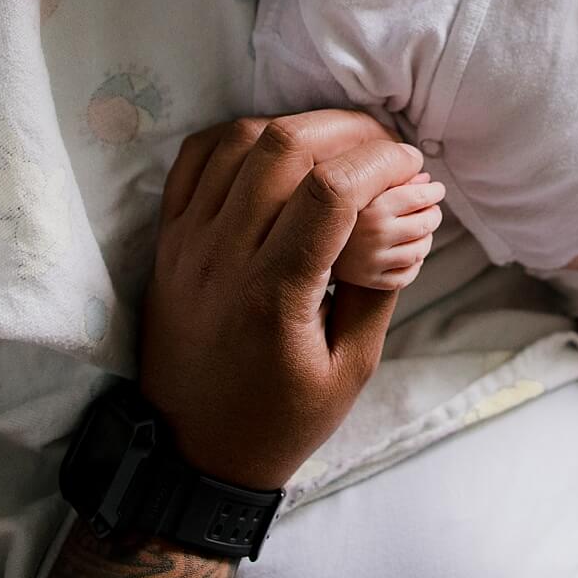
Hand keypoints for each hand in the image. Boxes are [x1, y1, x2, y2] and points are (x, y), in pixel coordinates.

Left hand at [142, 112, 424, 490]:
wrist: (189, 452)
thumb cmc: (278, 420)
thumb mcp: (350, 370)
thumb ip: (380, 287)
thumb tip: (410, 213)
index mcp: (274, 296)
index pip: (329, 193)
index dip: (379, 163)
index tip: (410, 167)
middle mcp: (222, 257)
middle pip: (282, 147)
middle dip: (346, 130)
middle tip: (381, 146)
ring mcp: (187, 242)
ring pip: (237, 140)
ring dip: (296, 125)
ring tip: (337, 143)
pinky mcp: (168, 239)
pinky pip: (195, 158)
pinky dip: (238, 136)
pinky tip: (276, 147)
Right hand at [333, 171, 445, 288]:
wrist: (306, 242)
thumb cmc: (335, 208)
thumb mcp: (360, 186)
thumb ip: (391, 178)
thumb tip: (425, 178)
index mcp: (374, 208)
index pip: (420, 197)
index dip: (434, 191)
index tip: (436, 189)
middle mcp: (375, 236)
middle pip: (425, 224)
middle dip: (433, 214)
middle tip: (431, 209)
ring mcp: (374, 261)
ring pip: (420, 250)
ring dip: (426, 238)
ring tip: (420, 230)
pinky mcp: (372, 280)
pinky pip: (407, 274)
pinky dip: (414, 263)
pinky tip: (407, 252)